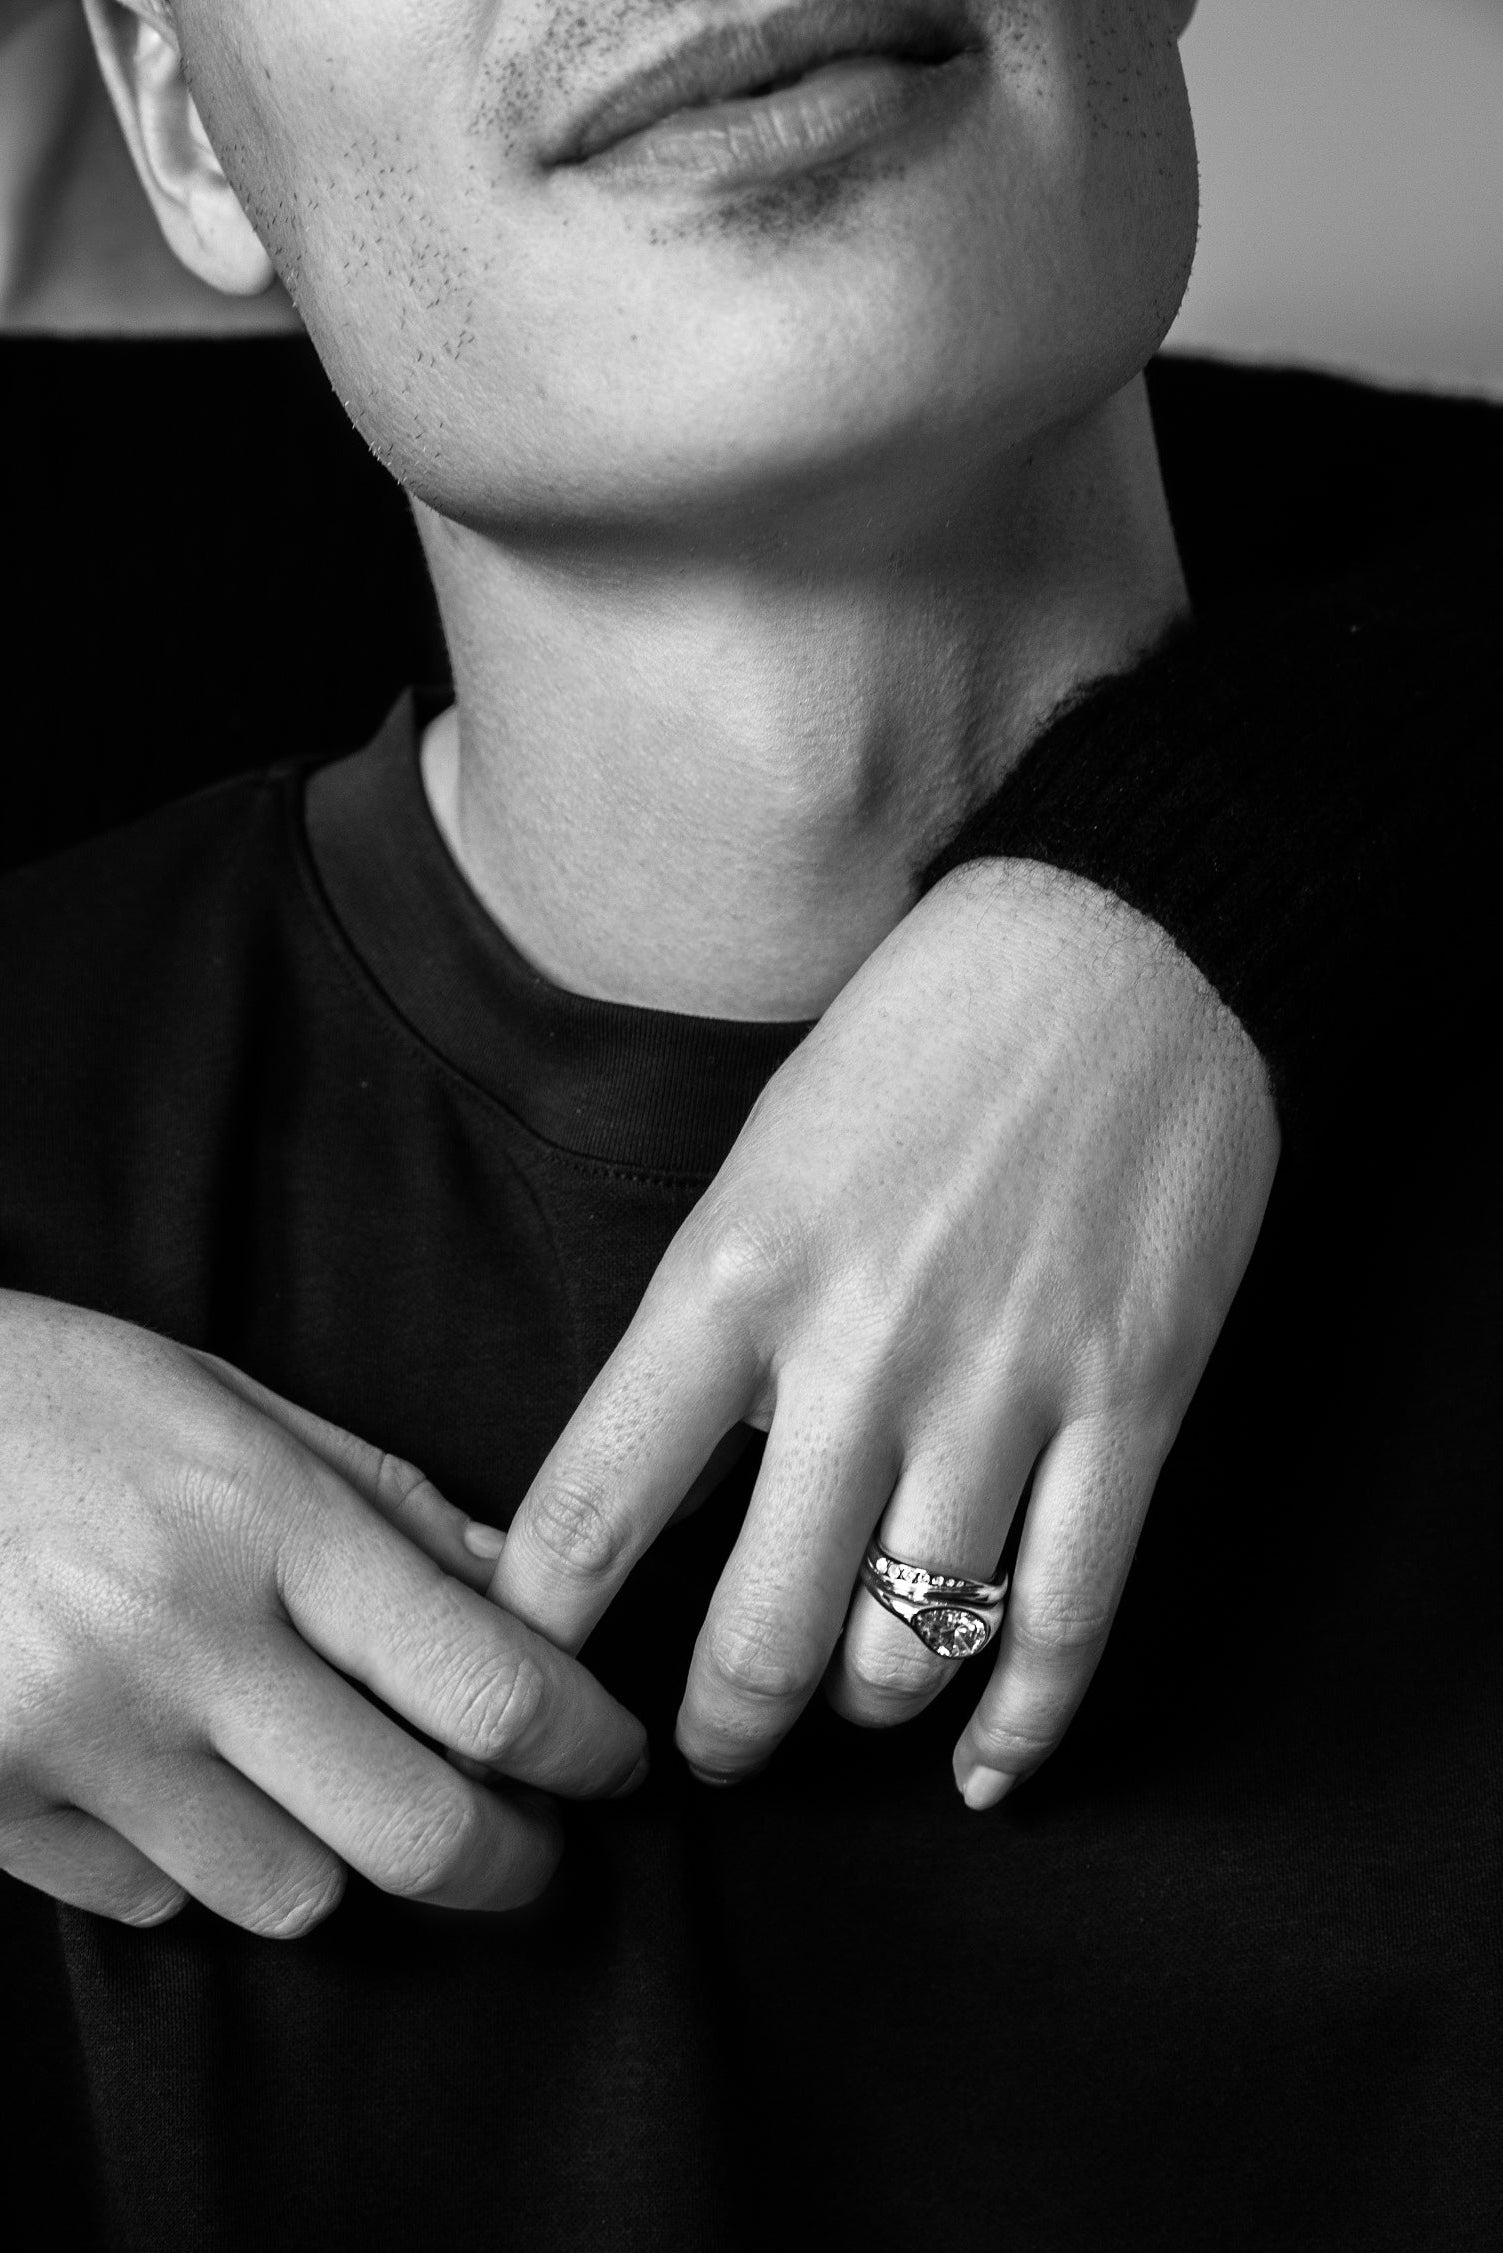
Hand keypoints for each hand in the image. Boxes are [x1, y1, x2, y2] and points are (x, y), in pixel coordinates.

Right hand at [0, 1292, 644, 1933]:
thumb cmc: (50, 1395)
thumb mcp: (226, 1398)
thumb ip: (386, 1501)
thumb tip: (523, 1588)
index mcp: (257, 1515)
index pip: (483, 1679)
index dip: (584, 1745)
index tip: (612, 1762)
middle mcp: (173, 1637)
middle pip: (414, 1829)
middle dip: (510, 1859)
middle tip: (530, 1843)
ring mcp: (72, 1736)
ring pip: (291, 1894)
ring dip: (343, 1858)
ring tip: (333, 1788)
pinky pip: (152, 1900)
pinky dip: (197, 1862)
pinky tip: (182, 1782)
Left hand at [490, 860, 1279, 1803]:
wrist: (1127, 948)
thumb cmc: (919, 1035)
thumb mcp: (758, 1152)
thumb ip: (711, 1317)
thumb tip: (670, 1470)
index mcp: (732, 1276)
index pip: (594, 1508)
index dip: (539, 1632)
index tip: (523, 1681)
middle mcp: (857, 1354)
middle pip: (756, 1631)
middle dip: (717, 1725)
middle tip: (702, 1748)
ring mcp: (1004, 1388)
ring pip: (909, 1646)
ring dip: (860, 1707)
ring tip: (843, 1701)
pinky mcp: (1131, 1404)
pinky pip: (1068, 1616)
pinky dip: (1023, 1723)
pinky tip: (986, 1773)